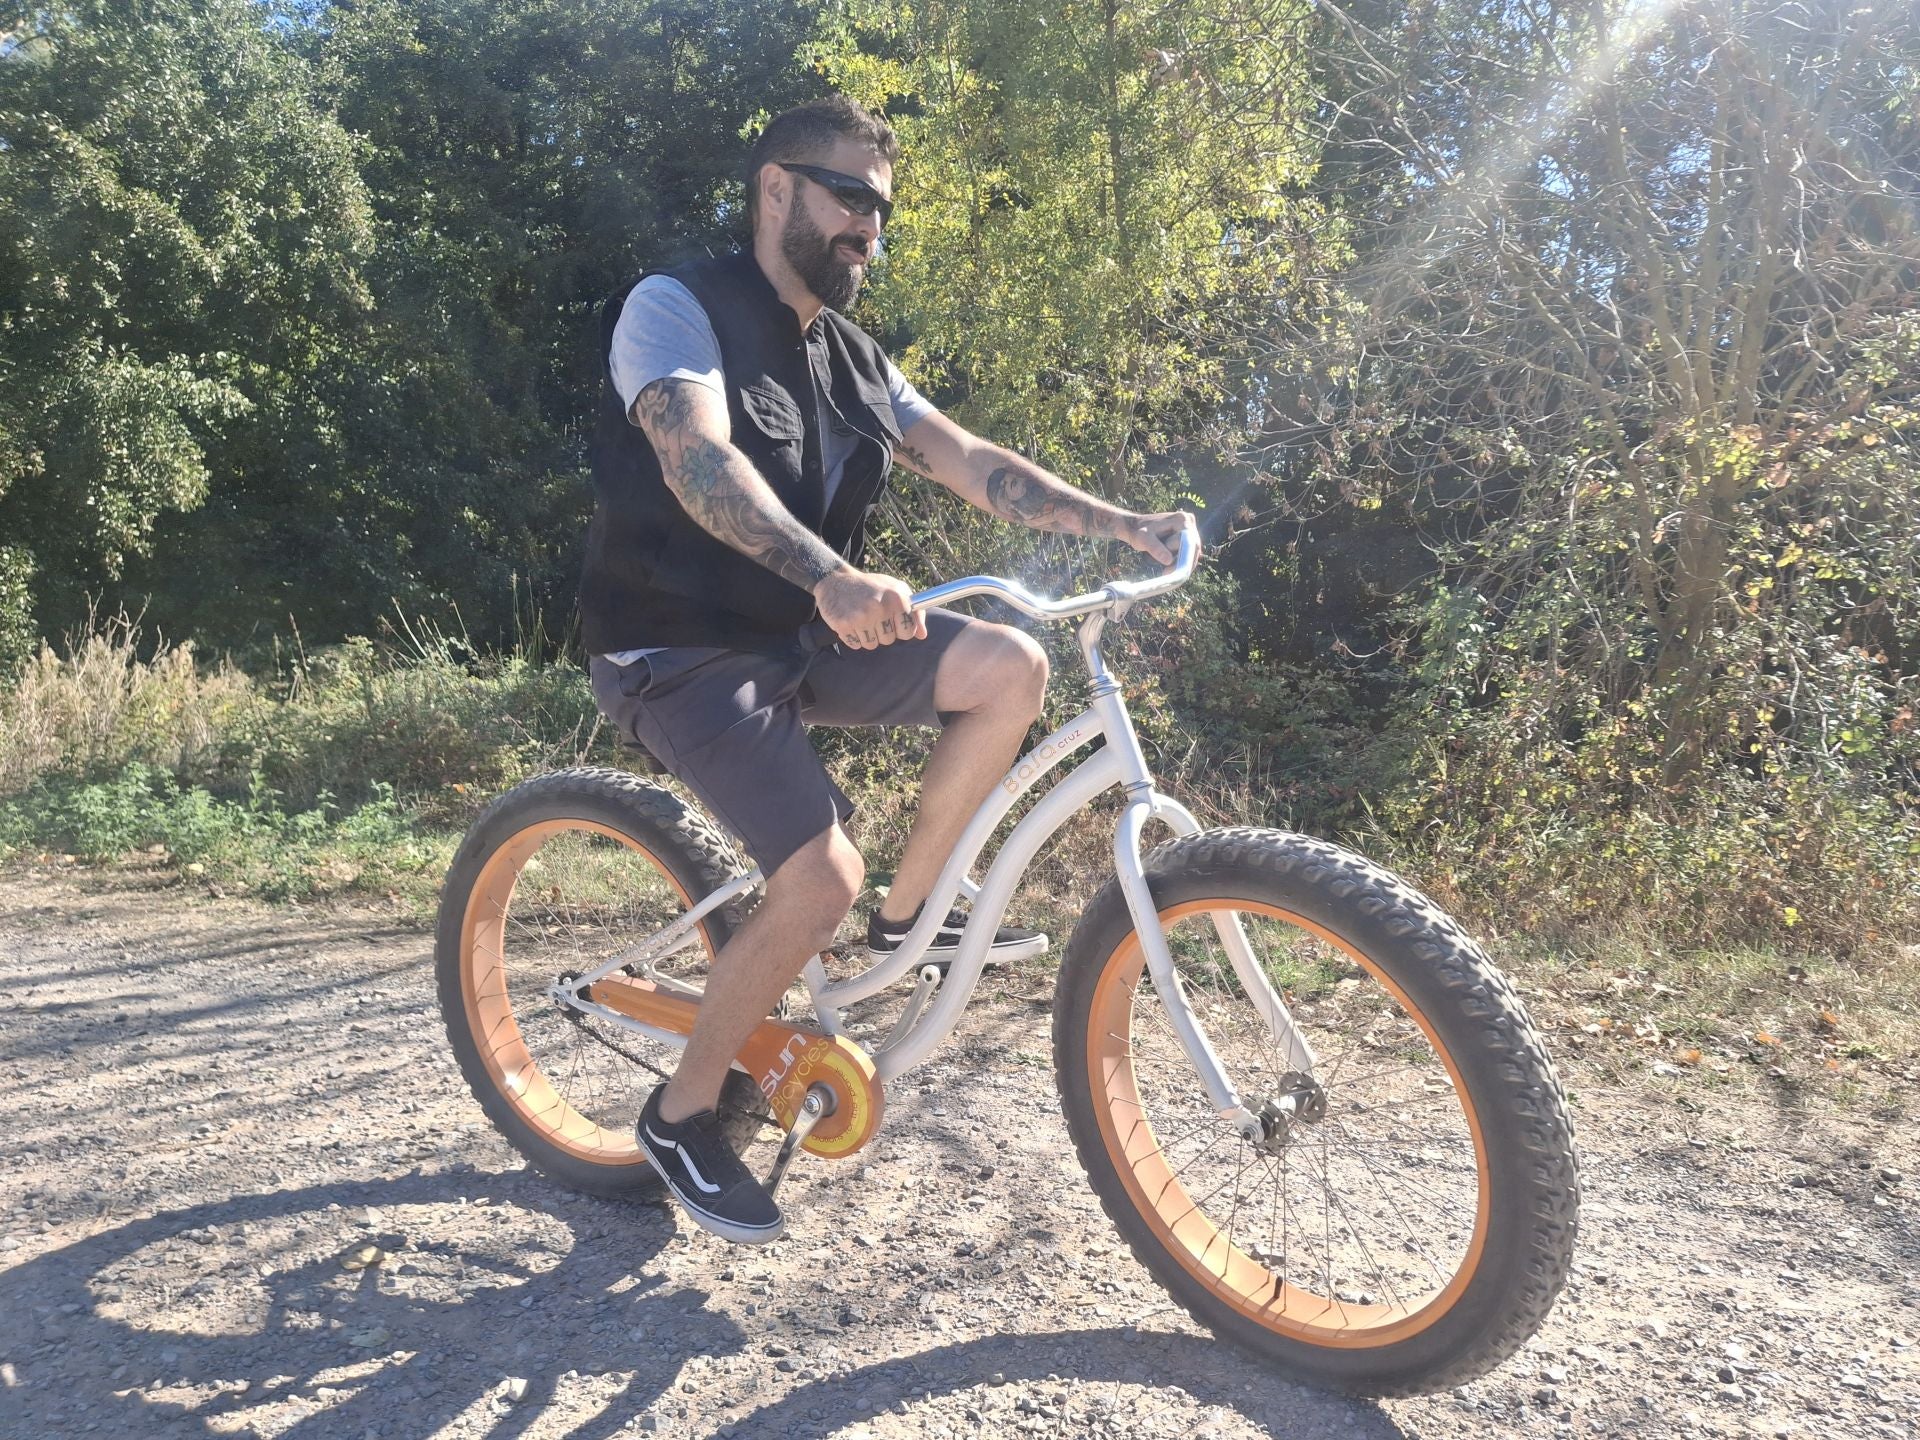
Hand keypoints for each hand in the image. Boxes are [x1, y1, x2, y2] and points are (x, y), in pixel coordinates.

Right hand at [813, 566, 927, 649]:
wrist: (836, 580)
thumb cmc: (871, 587)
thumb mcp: (896, 590)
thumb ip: (914, 611)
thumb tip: (922, 635)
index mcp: (896, 597)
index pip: (908, 632)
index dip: (900, 629)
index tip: (892, 620)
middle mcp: (880, 607)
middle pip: (889, 640)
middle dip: (882, 632)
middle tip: (872, 616)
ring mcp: (861, 616)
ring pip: (872, 645)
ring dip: (867, 636)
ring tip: (861, 618)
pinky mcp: (844, 624)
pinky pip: (855, 644)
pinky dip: (853, 637)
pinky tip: (851, 622)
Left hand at [1113, 510, 1197, 568]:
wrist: (1135, 527)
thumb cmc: (1137, 532)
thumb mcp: (1143, 540)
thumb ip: (1155, 548)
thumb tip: (1169, 560)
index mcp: (1181, 519)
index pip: (1189, 543)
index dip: (1183, 559)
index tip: (1170, 571)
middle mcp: (1189, 521)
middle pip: (1193, 548)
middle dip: (1182, 563)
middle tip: (1167, 574)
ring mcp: (1190, 528)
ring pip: (1191, 552)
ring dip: (1179, 563)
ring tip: (1164, 570)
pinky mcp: (1187, 535)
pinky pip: (1188, 552)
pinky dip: (1179, 560)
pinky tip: (1168, 567)